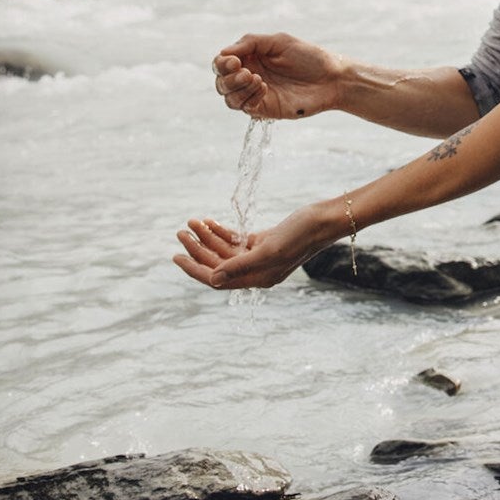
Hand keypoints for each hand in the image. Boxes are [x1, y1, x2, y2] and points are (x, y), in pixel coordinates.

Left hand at [171, 206, 335, 290]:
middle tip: (180, 232)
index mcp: (257, 278)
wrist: (324, 220)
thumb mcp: (268, 249)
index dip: (194, 268)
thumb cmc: (300, 235)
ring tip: (192, 222)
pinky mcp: (264, 242)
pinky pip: (236, 240)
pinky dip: (222, 231)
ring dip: (207, 236)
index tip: (176, 256)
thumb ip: (240, 265)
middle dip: (197, 248)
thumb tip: (213, 279)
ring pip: (225, 249)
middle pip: (218, 263)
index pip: (217, 278)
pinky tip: (209, 222)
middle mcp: (256, 270)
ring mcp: (260, 256)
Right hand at [212, 33, 344, 120]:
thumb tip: (224, 53)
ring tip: (257, 79)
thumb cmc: (308, 57)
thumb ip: (250, 43)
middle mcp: (250, 77)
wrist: (332, 78)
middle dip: (228, 78)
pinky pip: (246, 108)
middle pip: (221, 83)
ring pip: (230, 98)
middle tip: (246, 71)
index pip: (221, 64)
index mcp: (250, 58)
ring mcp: (257, 95)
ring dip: (237, 88)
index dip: (222, 64)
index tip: (234, 61)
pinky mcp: (266, 109)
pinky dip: (249, 97)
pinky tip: (264, 87)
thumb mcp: (279, 41)